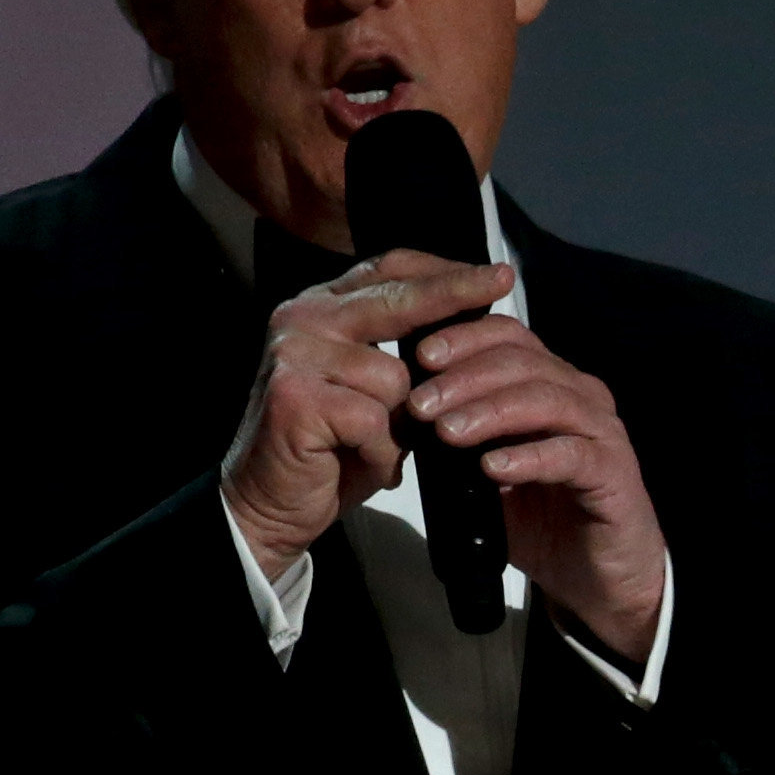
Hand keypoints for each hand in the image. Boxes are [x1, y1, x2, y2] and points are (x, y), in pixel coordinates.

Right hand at [218, 250, 512, 571]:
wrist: (269, 504)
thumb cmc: (331, 450)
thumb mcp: (374, 391)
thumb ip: (404, 353)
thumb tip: (475, 325)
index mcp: (320, 307)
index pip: (390, 270)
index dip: (445, 271)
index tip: (497, 272)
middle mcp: (301, 317)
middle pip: (398, 300)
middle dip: (457, 296)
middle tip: (505, 282)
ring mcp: (294, 353)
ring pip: (395, 377)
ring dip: (402, 426)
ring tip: (377, 447)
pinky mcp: (294, 395)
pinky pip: (374, 419)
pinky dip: (379, 452)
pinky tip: (359, 463)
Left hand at [395, 308, 668, 665]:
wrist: (598, 578)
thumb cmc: (544, 520)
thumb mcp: (487, 472)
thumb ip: (460, 439)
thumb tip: (406, 413)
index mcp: (549, 384)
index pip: (507, 337)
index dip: (463, 338)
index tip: (418, 357)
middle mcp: (580, 397)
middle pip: (523, 361)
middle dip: (464, 378)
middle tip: (420, 404)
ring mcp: (602, 433)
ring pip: (546, 399)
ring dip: (491, 411)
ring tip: (448, 432)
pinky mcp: (615, 474)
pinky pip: (571, 455)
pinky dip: (528, 457)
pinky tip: (492, 467)